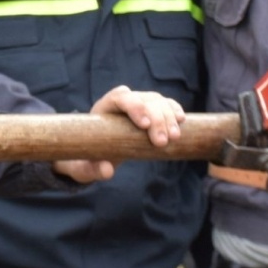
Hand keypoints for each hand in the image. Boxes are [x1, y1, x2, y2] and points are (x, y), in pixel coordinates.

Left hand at [53, 87, 186, 182]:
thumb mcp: (85, 166)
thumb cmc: (89, 158)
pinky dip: (174, 110)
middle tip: (163, 143)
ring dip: (169, 117)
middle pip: (143, 100)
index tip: (145, 125)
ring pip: (157, 101)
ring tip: (175, 137)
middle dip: (156, 119)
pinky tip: (181, 120)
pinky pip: (165, 105)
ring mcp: (139, 104)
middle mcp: (123, 101)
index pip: (120, 97)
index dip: (134, 106)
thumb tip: (107, 170)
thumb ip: (93, 169)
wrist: (97, 154)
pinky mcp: (152, 111)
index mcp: (104, 107)